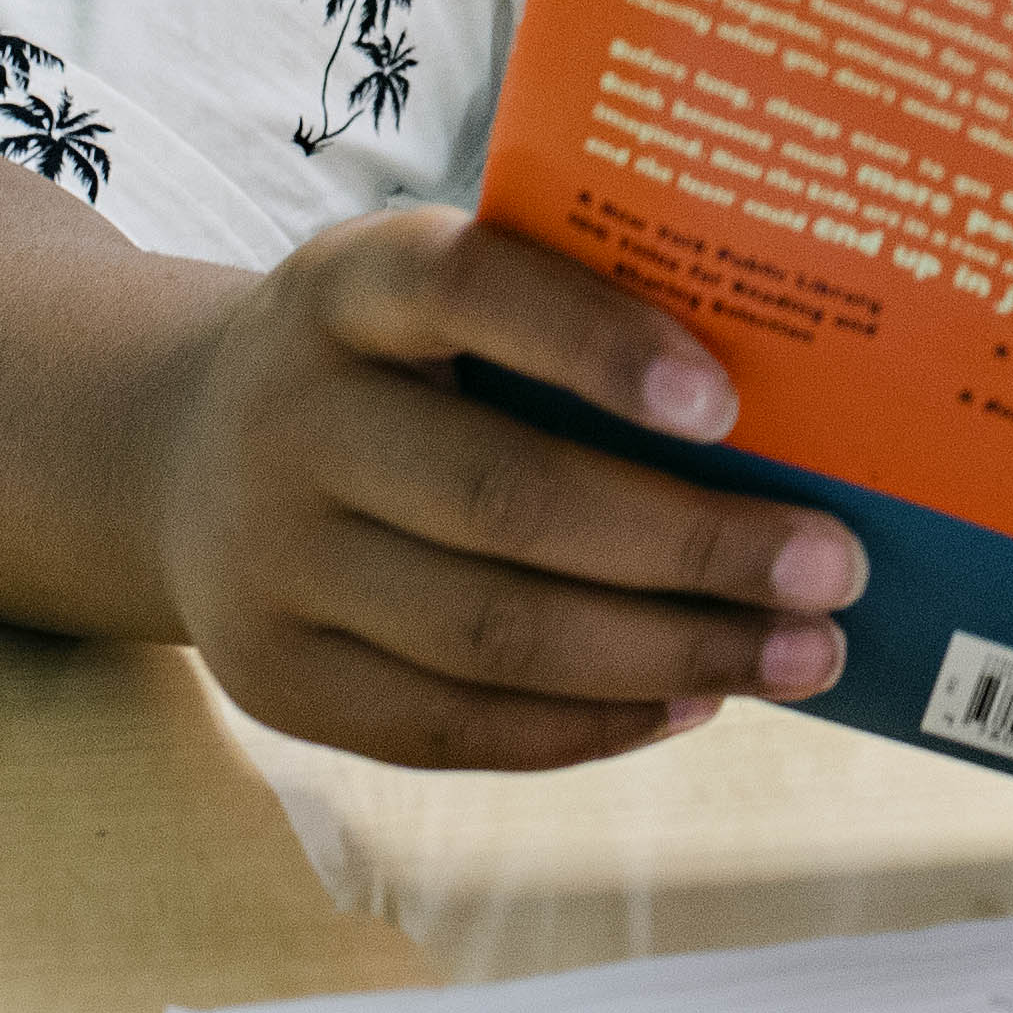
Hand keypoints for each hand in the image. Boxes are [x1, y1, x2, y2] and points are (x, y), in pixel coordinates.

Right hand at [141, 209, 865, 770]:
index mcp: (347, 285)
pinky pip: (448, 727)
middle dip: (690, 544)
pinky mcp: (274, 680)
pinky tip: (691, 704)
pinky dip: (586, 725)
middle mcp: (289, 418)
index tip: (728, 402)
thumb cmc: (387, 361)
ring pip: (490, 633)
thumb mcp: (430, 291)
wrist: (179, 451)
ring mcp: (268, 564)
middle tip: (833, 564)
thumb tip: (789, 414)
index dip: (597, 343)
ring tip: (798, 654)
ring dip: (667, 654)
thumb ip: (562, 316)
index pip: (471, 288)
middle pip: (505, 497)